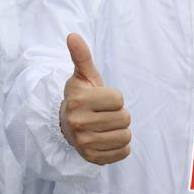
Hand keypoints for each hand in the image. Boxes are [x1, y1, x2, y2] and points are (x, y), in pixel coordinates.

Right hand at [60, 33, 130, 164]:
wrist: (67, 125)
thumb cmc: (82, 96)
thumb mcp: (82, 76)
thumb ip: (81, 56)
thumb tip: (72, 35)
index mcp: (77, 100)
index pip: (119, 99)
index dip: (114, 97)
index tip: (101, 99)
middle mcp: (78, 123)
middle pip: (124, 118)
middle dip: (119, 114)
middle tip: (103, 113)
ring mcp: (84, 143)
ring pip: (126, 136)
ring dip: (120, 130)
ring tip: (105, 126)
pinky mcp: (92, 158)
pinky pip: (124, 152)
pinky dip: (119, 146)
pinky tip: (106, 138)